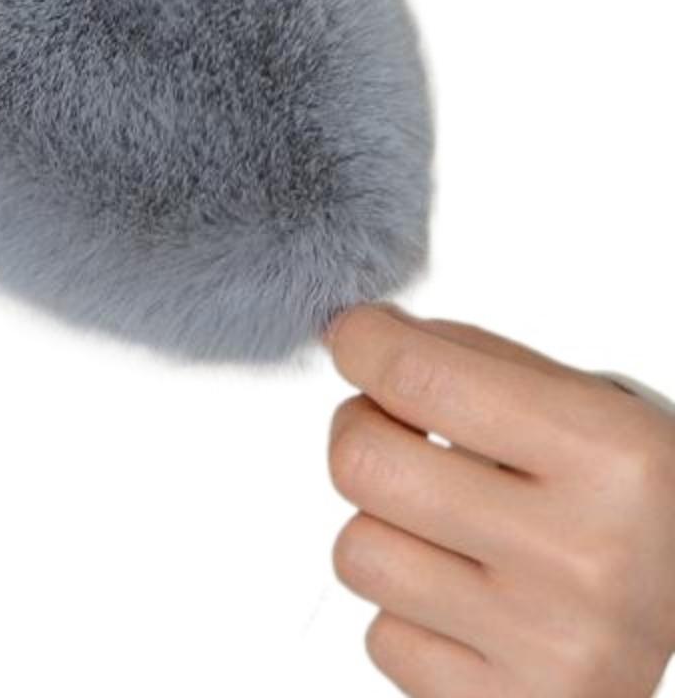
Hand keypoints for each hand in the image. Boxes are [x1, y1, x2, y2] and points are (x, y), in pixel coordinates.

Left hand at [322, 302, 674, 695]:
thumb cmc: (630, 500)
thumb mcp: (588, 405)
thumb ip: (475, 361)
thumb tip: (362, 338)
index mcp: (609, 458)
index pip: (418, 377)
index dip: (362, 343)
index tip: (355, 338)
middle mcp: (583, 556)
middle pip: (364, 464)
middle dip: (361, 430)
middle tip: (393, 430)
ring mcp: (549, 646)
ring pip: (357, 552)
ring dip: (382, 527)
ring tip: (441, 525)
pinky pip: (382, 638)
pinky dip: (407, 613)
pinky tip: (465, 598)